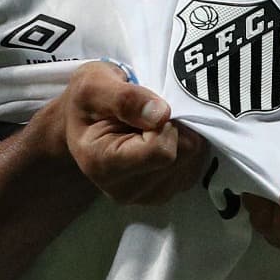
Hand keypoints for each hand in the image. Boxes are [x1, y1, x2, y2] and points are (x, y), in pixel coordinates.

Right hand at [58, 61, 207, 204]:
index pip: (161, 152)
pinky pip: (195, 165)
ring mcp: (147, 195)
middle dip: (175, 126)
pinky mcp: (166, 192)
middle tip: (151, 113)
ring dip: (181, 134)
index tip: (148, 107)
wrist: (84, 120)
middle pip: (182, 155)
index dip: (164, 121)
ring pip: (193, 160)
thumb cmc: (88, 101)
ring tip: (152, 125)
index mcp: (103, 165)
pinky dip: (185, 145)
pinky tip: (162, 136)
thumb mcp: (94, 84)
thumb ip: (125, 98)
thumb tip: (161, 114)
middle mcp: (125, 190)